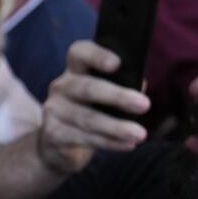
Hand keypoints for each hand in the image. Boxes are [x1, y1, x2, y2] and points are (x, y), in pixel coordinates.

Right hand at [36, 40, 149, 174]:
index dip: (97, 55)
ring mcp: (53, 111)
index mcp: (76, 70)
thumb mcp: (106, 96)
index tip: (117, 64)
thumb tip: (141, 84)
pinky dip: (109, 142)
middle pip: (87, 88)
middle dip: (117, 97)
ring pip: (87, 118)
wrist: (57, 145)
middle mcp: (60, 87)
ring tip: (140, 134)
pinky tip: (128, 144)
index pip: (79, 53)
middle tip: (144, 105)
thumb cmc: (90, 112)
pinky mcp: (52, 134)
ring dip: (116, 127)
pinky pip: (84, 138)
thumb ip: (122, 86)